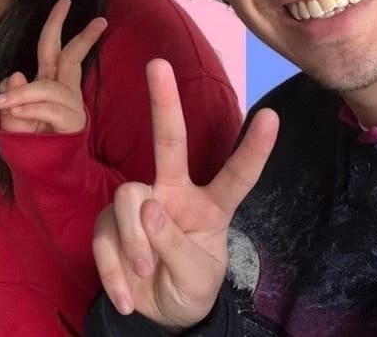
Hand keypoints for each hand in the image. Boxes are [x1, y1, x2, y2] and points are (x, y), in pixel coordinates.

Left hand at [0, 0, 107, 134]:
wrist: (43, 173)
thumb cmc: (28, 143)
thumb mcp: (11, 118)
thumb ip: (12, 97)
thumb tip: (16, 73)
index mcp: (50, 82)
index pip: (54, 48)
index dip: (57, 24)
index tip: (65, 0)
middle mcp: (64, 90)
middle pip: (71, 57)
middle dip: (82, 36)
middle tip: (100, 19)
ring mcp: (70, 106)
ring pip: (47, 88)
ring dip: (23, 94)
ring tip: (1, 105)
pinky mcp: (71, 123)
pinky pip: (47, 108)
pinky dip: (28, 108)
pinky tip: (16, 113)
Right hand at [92, 58, 277, 326]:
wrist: (159, 315)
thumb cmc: (190, 286)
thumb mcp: (198, 277)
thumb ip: (176, 245)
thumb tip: (149, 209)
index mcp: (210, 206)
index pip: (236, 175)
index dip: (253, 149)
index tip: (272, 116)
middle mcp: (174, 195)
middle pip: (170, 143)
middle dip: (165, 103)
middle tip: (159, 64)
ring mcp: (140, 206)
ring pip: (129, 198)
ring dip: (136, 242)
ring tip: (145, 273)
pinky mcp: (109, 224)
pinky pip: (105, 235)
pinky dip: (115, 272)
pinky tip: (127, 298)